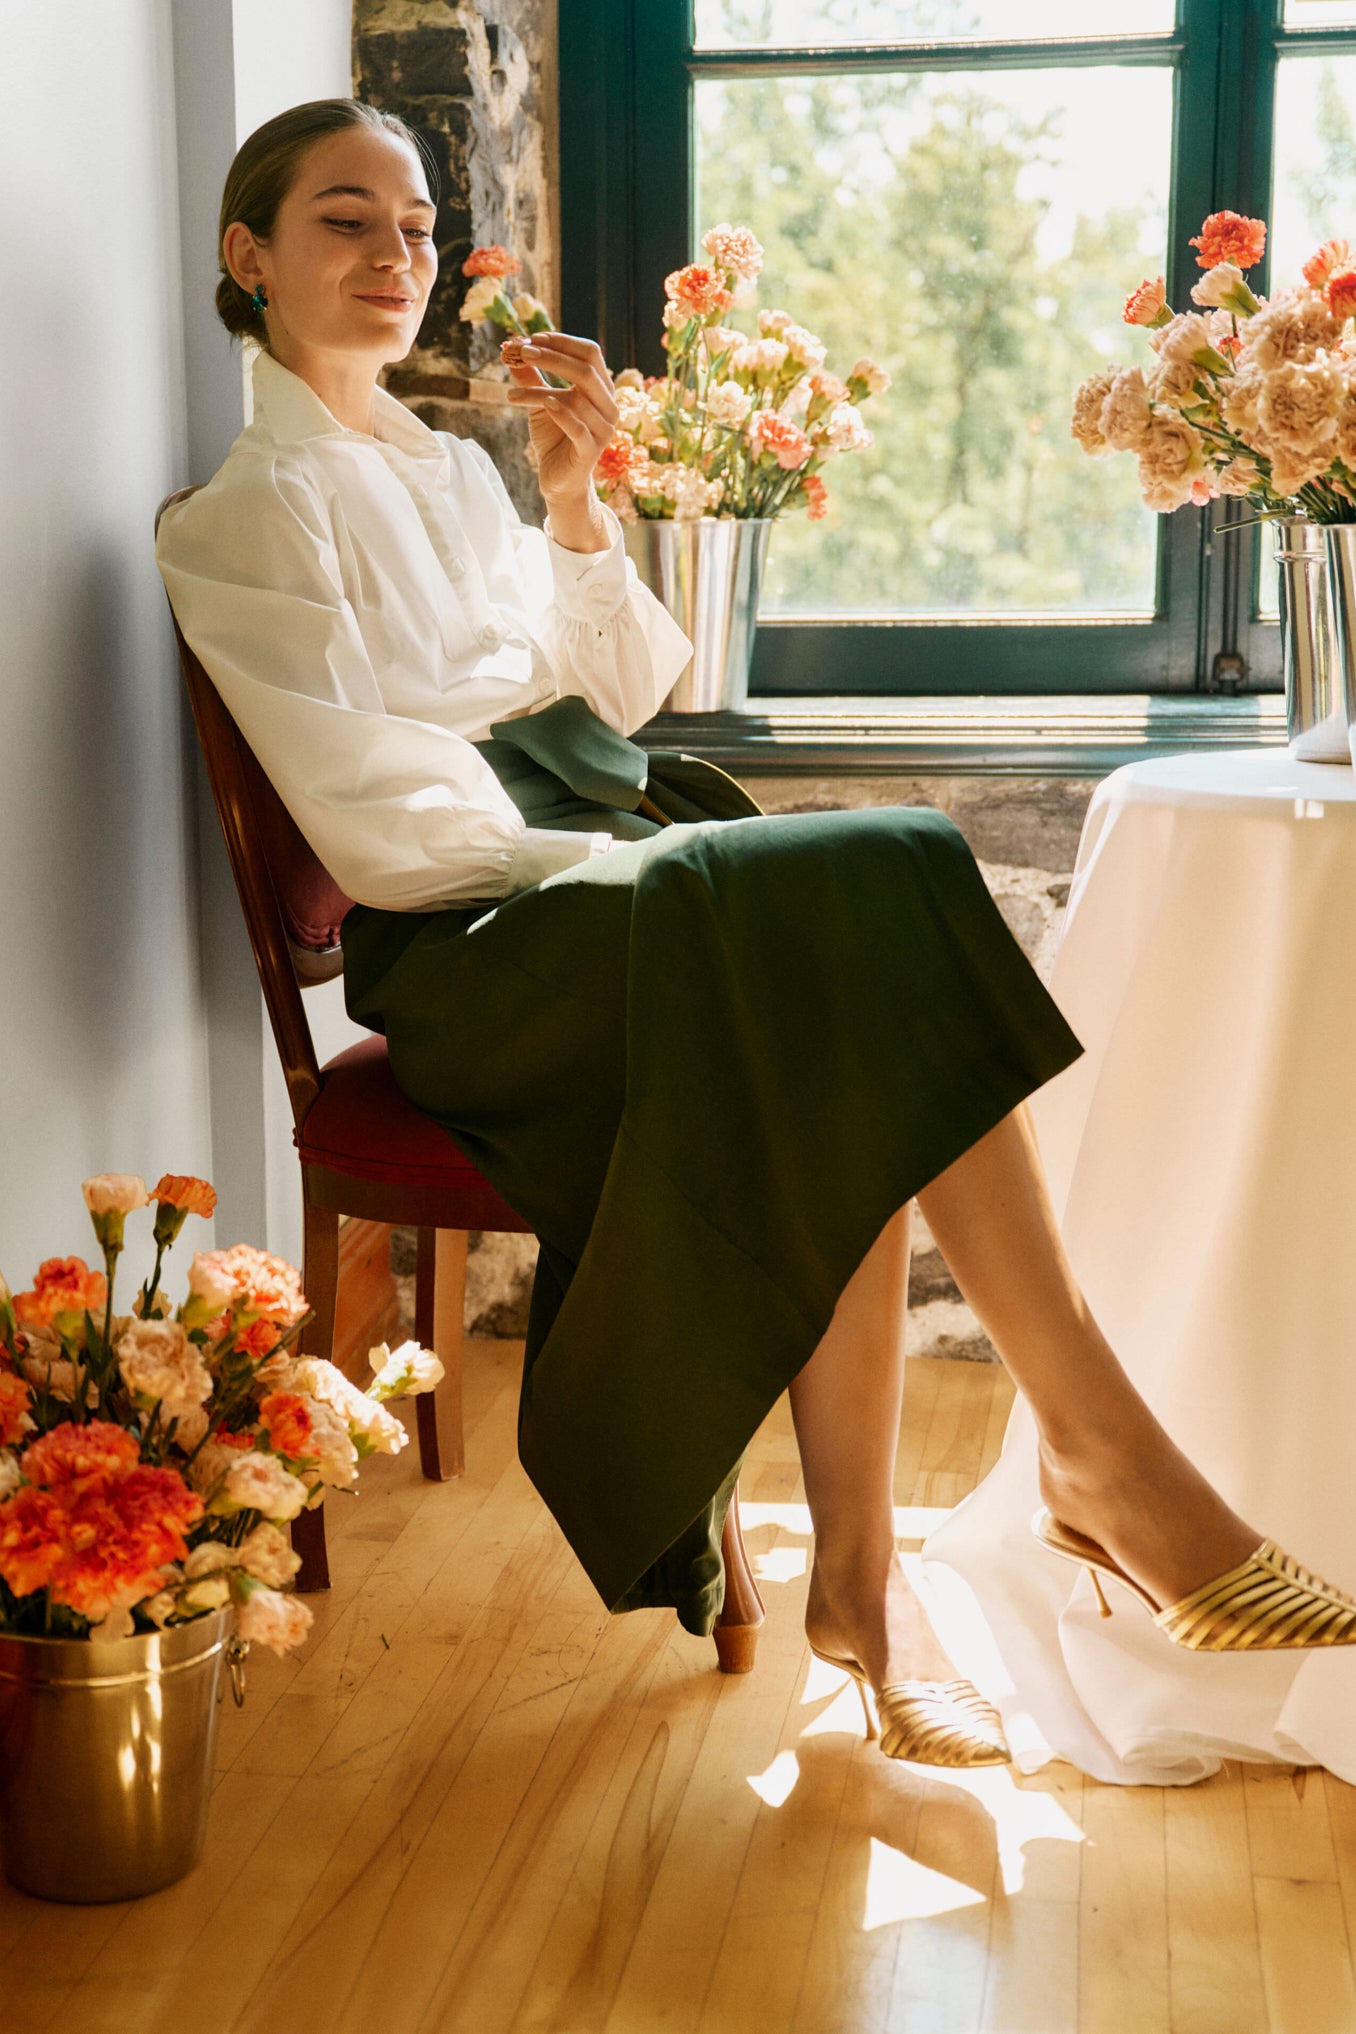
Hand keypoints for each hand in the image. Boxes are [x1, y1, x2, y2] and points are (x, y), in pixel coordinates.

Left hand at [502, 332, 617, 547]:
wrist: (558, 481)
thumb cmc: (553, 438)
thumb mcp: (539, 402)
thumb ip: (529, 376)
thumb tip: (509, 347)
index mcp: (600, 389)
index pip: (589, 353)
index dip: (561, 341)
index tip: (530, 338)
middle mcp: (608, 406)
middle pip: (586, 369)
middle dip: (552, 357)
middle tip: (521, 352)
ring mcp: (603, 429)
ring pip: (574, 398)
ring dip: (538, 390)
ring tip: (511, 393)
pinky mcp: (591, 451)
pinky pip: (577, 427)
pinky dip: (558, 413)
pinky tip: (539, 405)